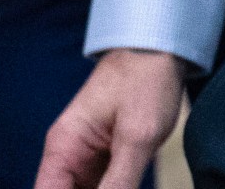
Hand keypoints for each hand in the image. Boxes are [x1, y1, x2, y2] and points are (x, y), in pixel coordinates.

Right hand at [34, 49, 186, 188]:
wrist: (160, 50)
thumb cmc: (145, 80)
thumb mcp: (137, 135)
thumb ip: (120, 181)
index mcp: (64, 147)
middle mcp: (69, 156)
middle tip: (122, 186)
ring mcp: (88, 160)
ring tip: (127, 181)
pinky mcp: (107, 160)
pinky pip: (102, 188)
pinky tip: (129, 184)